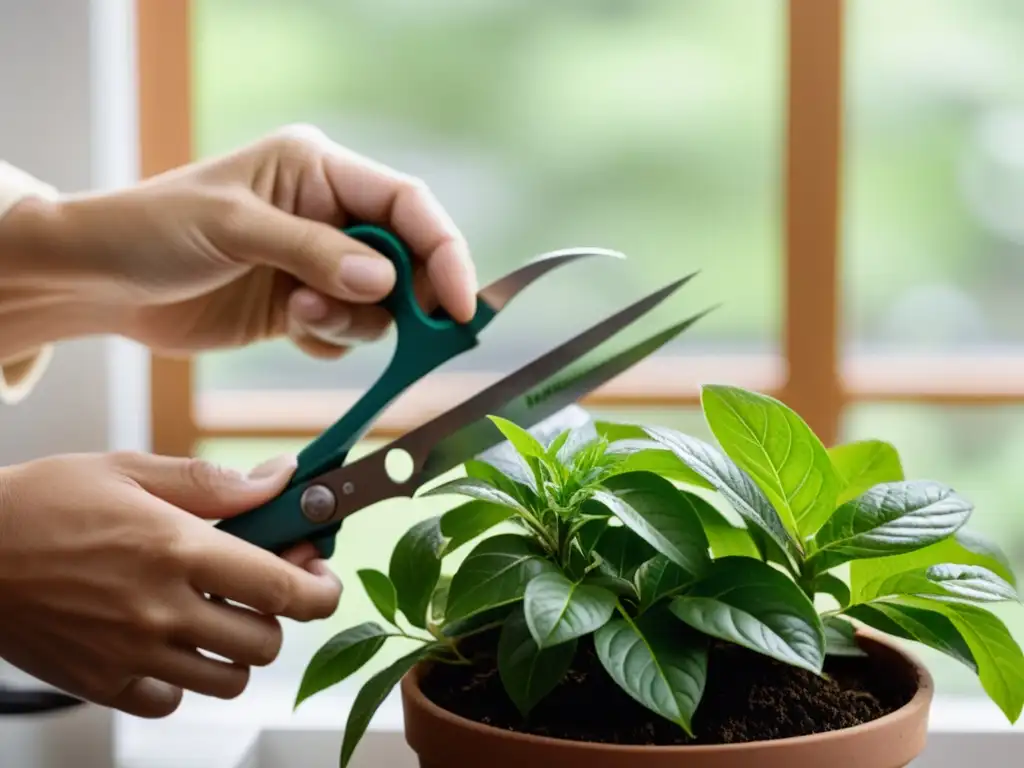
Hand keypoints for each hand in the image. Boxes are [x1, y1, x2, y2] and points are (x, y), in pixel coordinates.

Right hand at [0, 451, 340, 716]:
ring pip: (229, 679)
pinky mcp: (101, 684)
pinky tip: (168, 642)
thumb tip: (282, 478)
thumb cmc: (46, 502)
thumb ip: (214, 483)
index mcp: (177, 550)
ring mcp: (131, 654)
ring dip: (236, 649)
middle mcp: (160, 610)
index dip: (320, 589)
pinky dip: (183, 679)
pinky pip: (172, 702)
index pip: (282, 590)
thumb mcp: (132, 470)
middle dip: (277, 615)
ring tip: (215, 615)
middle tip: (260, 587)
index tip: (320, 576)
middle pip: (266, 642)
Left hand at [3, 123, 476, 358]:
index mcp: (319, 170)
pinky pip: (347, 332)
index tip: (461, 306)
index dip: (444, 252)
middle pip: (407, 259)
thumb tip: (386, 282)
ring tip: (298, 314)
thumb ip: (314, 252)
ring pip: (379, 304)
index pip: (407, 205)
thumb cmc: (155, 229)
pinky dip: (329, 340)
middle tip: (401, 329)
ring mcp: (318, 263)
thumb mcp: (235, 227)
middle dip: (404, 297)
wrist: (102, 281)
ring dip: (351, 321)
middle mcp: (329, 213)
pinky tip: (288, 327)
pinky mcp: (302, 305)